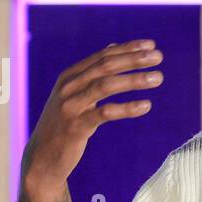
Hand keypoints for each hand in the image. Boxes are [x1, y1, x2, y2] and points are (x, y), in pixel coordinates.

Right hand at [21, 39, 163, 187]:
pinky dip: (126, 108)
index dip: (127, 49)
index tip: (151, 45)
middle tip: (159, 56)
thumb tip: (114, 46)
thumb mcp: (75, 94)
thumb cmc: (65, 123)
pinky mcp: (76, 127)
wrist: (43, 157)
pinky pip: (104, 113)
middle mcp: (68, 87)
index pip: (102, 56)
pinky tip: (146, 106)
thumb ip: (93, 72)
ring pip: (105, 86)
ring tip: (158, 78)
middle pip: (105, 67)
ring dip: (134, 79)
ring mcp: (71, 106)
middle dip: (133, 59)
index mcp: (70, 76)